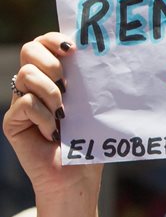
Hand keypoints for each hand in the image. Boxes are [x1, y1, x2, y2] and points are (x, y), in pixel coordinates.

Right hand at [2, 33, 100, 201]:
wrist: (77, 177)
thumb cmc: (89, 143)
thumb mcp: (93, 108)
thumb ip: (89, 83)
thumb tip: (101, 57)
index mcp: (53, 78)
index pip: (43, 44)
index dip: (53, 39)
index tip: (72, 49)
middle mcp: (33, 86)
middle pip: (28, 50)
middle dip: (49, 61)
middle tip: (66, 83)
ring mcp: (20, 102)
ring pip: (26, 75)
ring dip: (50, 92)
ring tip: (64, 114)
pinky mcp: (13, 121)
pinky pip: (25, 103)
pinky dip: (44, 116)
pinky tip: (53, 133)